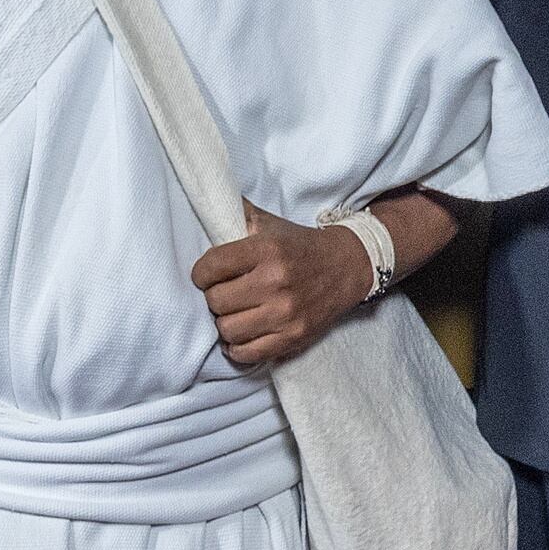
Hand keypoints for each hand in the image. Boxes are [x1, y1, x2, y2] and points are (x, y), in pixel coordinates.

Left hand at [191, 204, 374, 369]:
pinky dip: (237, 347)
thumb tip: (207, 196)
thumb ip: (237, 213)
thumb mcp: (270, 224)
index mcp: (267, 250)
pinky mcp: (294, 337)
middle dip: (214, 297)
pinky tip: (241, 334)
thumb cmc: (299, 246)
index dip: (202, 273)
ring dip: (225, 322)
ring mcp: (286, 313)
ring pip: (228, 330)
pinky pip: (248, 353)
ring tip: (234, 313)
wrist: (346, 267)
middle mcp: (276, 282)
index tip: (207, 274)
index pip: (211, 267)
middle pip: (216, 301)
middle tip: (224, 293)